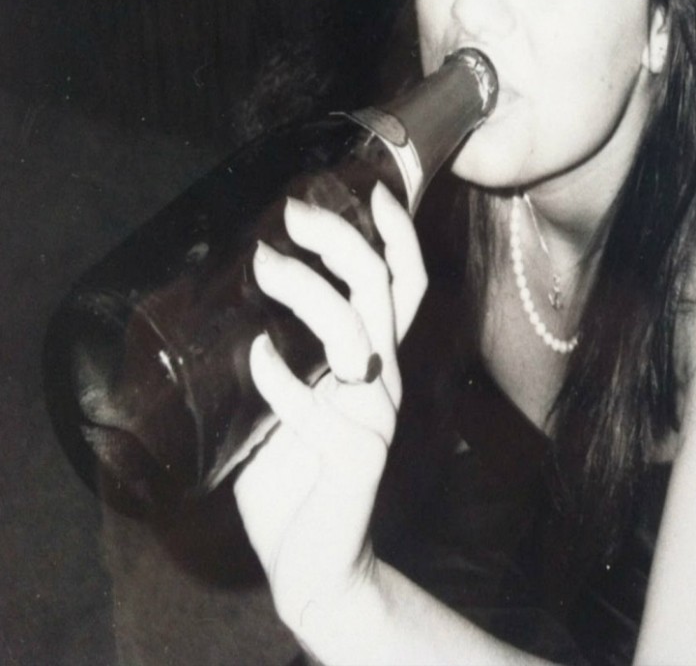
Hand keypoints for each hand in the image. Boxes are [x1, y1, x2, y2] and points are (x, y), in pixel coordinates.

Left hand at [234, 182, 426, 639]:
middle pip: (384, 290)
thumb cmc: (295, 470)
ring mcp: (374, 418)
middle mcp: (384, 378)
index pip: (406, 283)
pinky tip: (254, 356)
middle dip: (343, 240)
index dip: (399, 233)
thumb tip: (236, 288)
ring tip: (264, 265)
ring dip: (308, 292)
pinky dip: (279, 376)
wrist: (315, 562)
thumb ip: (286, 351)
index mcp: (377, 358)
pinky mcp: (353, 459)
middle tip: (294, 212)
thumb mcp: (293, 396)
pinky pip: (311, 406)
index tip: (375, 186)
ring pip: (355, 334)